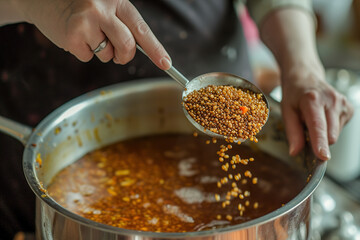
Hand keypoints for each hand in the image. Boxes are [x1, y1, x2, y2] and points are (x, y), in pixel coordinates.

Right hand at [12, 0, 170, 68]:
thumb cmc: (80, 6)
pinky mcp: (72, 35)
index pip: (141, 28)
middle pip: (128, 45)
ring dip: (101, 52)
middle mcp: (103, 7)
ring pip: (108, 55)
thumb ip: (123, 25)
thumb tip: (143, 51)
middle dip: (124, 56)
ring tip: (88, 35)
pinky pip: (88, 57)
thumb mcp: (105, 7)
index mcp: (117, 0)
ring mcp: (86, 21)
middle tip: (117, 54)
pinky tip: (75, 37)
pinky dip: (83, 52)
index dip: (156, 49)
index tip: (166, 64)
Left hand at [281, 60, 353, 160]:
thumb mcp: (286, 111)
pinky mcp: (349, 108)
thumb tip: (295, 152)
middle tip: (305, 127)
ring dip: (324, 133)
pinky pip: (340, 129)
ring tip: (314, 119)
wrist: (305, 76)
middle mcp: (331, 100)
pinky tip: (323, 117)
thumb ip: (292, 133)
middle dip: (318, 140)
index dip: (320, 143)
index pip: (318, 127)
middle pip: (330, 135)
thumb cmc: (294, 95)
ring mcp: (343, 103)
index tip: (323, 156)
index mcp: (312, 100)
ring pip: (335, 135)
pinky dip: (330, 128)